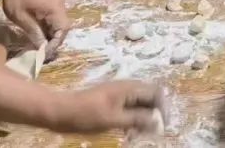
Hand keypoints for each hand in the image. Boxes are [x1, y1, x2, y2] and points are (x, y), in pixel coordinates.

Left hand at [2, 0, 70, 53]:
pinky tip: (40, 38)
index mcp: (55, 9)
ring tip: (41, 49)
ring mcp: (57, 6)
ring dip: (52, 38)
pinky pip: (55, 22)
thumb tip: (42, 47)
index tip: (44, 54)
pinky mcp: (52, 7)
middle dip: (54, 43)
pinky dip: (49, 31)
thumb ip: (33, 32)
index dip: (54, 44)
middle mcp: (60, 8)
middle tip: (43, 54)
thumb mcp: (21, 17)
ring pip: (60, 26)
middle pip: (63, 29)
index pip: (62, 31)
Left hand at [47, 81, 162, 133]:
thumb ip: (137, 119)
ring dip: (143, 120)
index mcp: (129, 88)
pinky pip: (130, 109)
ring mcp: (119, 95)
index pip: (156, 93)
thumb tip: (157, 121)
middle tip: (149, 133)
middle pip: (150, 98)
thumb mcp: (113, 119)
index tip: (162, 126)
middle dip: (153, 115)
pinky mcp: (112, 102)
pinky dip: (133, 120)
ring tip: (136, 135)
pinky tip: (127, 132)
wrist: (61, 111)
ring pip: (140, 105)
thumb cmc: (86, 114)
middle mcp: (127, 88)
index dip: (163, 108)